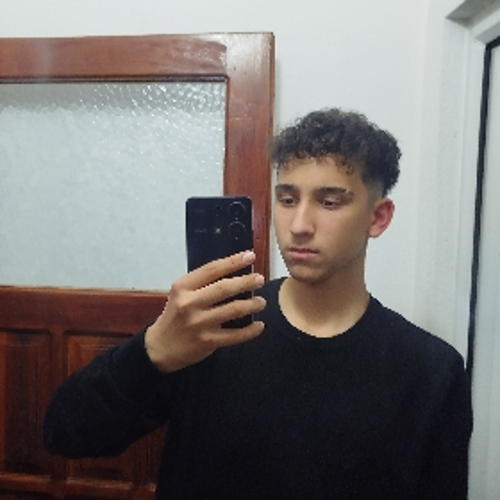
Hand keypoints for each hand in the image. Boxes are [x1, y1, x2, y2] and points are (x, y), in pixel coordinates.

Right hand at [145, 251, 265, 372]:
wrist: (160, 347)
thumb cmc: (176, 316)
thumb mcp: (181, 294)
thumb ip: (202, 284)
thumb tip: (234, 272)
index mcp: (183, 287)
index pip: (212, 269)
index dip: (233, 261)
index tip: (249, 256)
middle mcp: (189, 303)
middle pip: (224, 288)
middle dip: (246, 282)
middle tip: (260, 279)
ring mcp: (199, 323)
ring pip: (233, 310)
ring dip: (252, 305)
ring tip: (261, 302)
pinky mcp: (207, 341)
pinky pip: (235, 335)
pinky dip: (250, 330)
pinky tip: (259, 325)